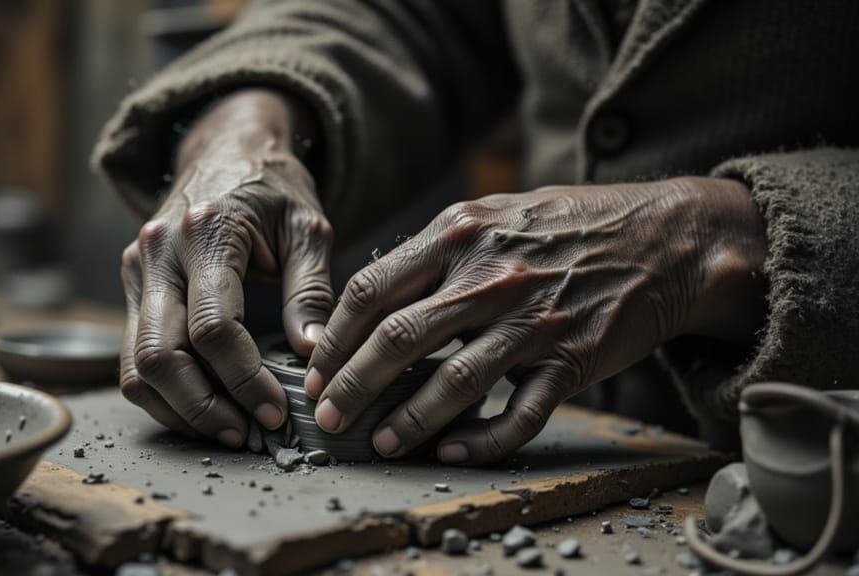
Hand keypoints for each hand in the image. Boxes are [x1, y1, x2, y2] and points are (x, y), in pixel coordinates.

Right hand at [119, 89, 333, 445]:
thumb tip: (313, 355)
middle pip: (160, 356)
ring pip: (135, 366)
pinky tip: (204, 405)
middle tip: (248, 433)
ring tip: (228, 429)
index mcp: (206, 232)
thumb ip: (312, 290)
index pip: (213, 327)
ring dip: (179, 409)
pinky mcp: (131, 285)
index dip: (244, 381)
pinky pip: (132, 356)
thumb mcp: (308, 227)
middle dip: (204, 408)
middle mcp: (158, 252)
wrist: (225, 148)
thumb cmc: (273, 187)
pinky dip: (163, 392)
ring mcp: (136, 269)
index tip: (277, 411)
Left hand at [306, 178, 766, 463]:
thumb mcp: (495, 211)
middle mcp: (490, 275)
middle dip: (352, 384)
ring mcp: (533, 319)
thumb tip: (375, 294)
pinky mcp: (573, 358)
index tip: (316, 367)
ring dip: (408, 420)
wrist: (667, 239)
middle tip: (328, 417)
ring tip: (379, 443)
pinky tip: (454, 450)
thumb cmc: (570, 225)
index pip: (372, 289)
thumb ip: (437, 247)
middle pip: (398, 337)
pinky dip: (484, 438)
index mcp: (460, 233)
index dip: (335, 336)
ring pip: (454, 381)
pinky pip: (521, 412)